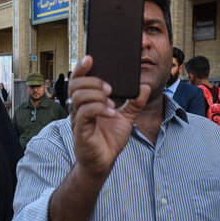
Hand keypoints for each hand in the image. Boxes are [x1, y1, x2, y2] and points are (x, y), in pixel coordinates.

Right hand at [68, 55, 150, 175]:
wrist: (104, 162)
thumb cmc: (109, 140)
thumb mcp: (126, 118)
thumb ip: (134, 103)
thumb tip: (144, 87)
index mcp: (87, 101)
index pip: (79, 79)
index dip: (81, 67)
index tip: (90, 57)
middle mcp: (79, 108)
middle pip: (75, 84)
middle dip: (93, 81)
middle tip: (110, 87)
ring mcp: (78, 119)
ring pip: (78, 96)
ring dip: (96, 94)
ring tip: (111, 101)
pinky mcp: (81, 130)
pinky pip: (86, 112)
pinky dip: (99, 109)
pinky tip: (111, 112)